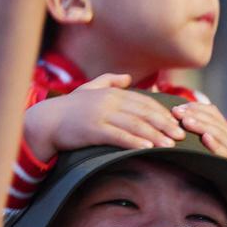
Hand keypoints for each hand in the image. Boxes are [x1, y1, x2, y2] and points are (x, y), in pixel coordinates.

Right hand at [24, 74, 185, 158]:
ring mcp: (101, 115)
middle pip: (144, 112)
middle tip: (181, 134)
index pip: (144, 101)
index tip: (176, 121)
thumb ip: (109, 81)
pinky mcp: (93, 130)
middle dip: (164, 123)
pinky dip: (135, 142)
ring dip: (155, 135)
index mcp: (112, 92)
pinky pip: (119, 136)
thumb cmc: (68, 108)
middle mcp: (109, 101)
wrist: (45, 121)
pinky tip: (148, 148)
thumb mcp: (88, 89)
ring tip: (170, 145)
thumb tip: (127, 78)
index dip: (162, 112)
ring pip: (135, 125)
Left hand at [171, 102, 226, 164]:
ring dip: (201, 126)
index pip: (215, 115)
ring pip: (221, 134)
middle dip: (194, 114)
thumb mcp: (220, 160)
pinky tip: (205, 139)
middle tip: (176, 111)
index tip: (178, 107)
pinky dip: (216, 145)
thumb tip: (186, 137)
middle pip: (215, 121)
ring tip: (186, 121)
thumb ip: (209, 147)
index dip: (196, 108)